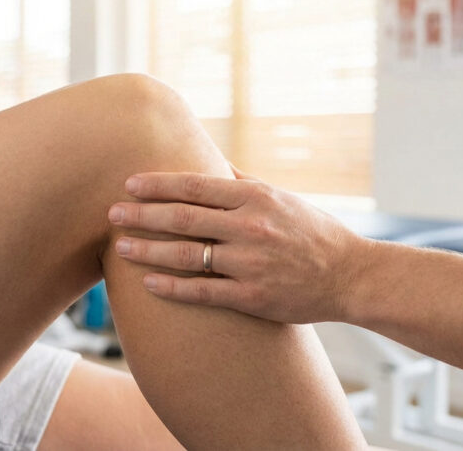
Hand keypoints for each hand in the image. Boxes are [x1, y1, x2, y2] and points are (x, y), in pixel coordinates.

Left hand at [108, 166, 369, 323]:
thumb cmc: (313, 233)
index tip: (129, 183)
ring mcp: (250, 263)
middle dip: (142, 215)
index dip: (158, 184)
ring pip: (187, 255)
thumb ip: (244, 183)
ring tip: (121, 247)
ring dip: (148, 250)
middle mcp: (250, 227)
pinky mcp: (253, 297)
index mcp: (255, 197)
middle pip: (183, 218)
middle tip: (112, 213)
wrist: (350, 275)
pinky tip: (148, 284)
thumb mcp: (282, 197)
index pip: (195, 186)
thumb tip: (212, 165)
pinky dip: (173, 288)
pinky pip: (203, 292)